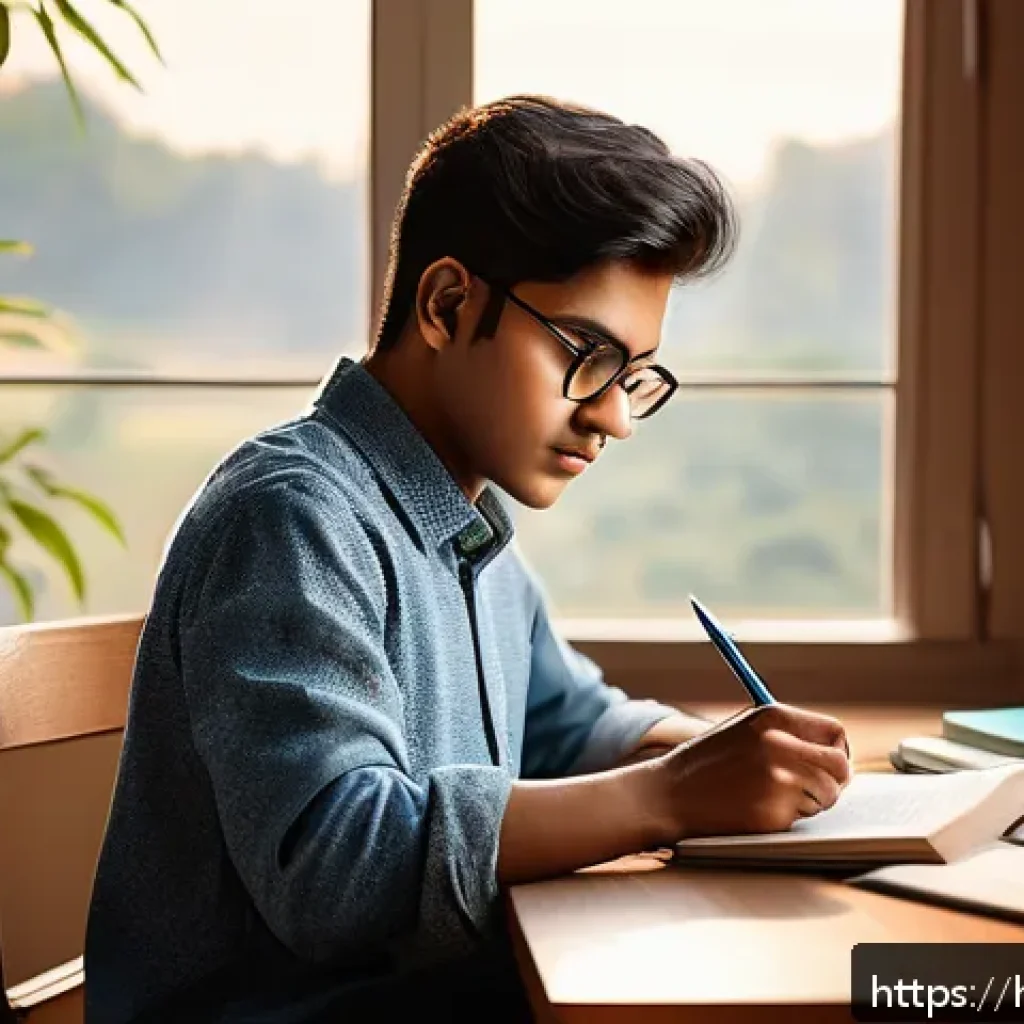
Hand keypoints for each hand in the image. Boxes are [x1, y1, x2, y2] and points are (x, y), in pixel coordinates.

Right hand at [653, 703, 851, 840]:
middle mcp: (780, 744)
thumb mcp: (745, 731)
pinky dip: (786, 817)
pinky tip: (756, 809)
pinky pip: (802, 817)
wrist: (669, 793)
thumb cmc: (708, 763)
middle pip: (841, 765)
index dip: (837, 751)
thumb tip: (837, 752)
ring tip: (772, 797)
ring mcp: (778, 778)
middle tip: (818, 790)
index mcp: (774, 717)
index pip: (835, 732)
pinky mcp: (774, 810)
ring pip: (827, 795)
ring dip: (810, 802)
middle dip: (835, 781)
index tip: (829, 766)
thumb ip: (788, 735)